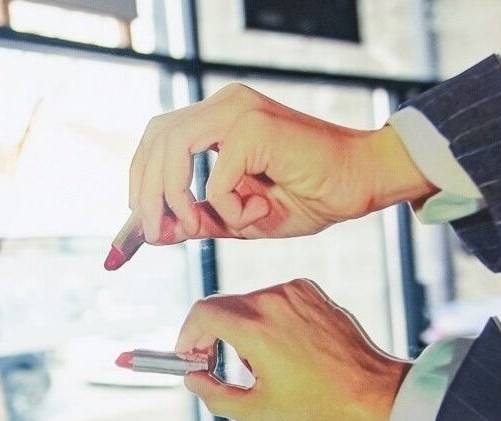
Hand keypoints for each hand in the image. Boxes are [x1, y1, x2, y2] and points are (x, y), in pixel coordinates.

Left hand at [123, 83, 435, 245]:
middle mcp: (225, 105)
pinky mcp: (255, 127)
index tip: (138, 231)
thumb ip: (201, 218)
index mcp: (219, 118)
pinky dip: (228, 207)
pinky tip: (257, 214)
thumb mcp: (241, 217)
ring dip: (173, 197)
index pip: (159, 140)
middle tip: (158, 234)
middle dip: (145, 192)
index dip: (139, 182)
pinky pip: (217, 178)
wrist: (362, 183)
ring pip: (173, 150)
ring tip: (195, 229)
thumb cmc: (310, 197)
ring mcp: (239, 111)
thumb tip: (158, 230)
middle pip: (156, 138)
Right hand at [175, 278, 408, 420]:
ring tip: (260, 364)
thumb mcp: (256, 411)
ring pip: (247, 303)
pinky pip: (273, 299)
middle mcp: (272, 300)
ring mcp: (293, 291)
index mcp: (255, 328)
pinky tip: (283, 349)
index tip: (189, 355)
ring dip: (241, 328)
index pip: (202, 313)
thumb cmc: (315, 406)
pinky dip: (267, 320)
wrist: (369, 392)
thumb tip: (192, 378)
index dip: (188, 335)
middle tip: (216, 364)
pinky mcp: (309, 290)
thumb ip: (213, 394)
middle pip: (222, 307)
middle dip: (212, 335)